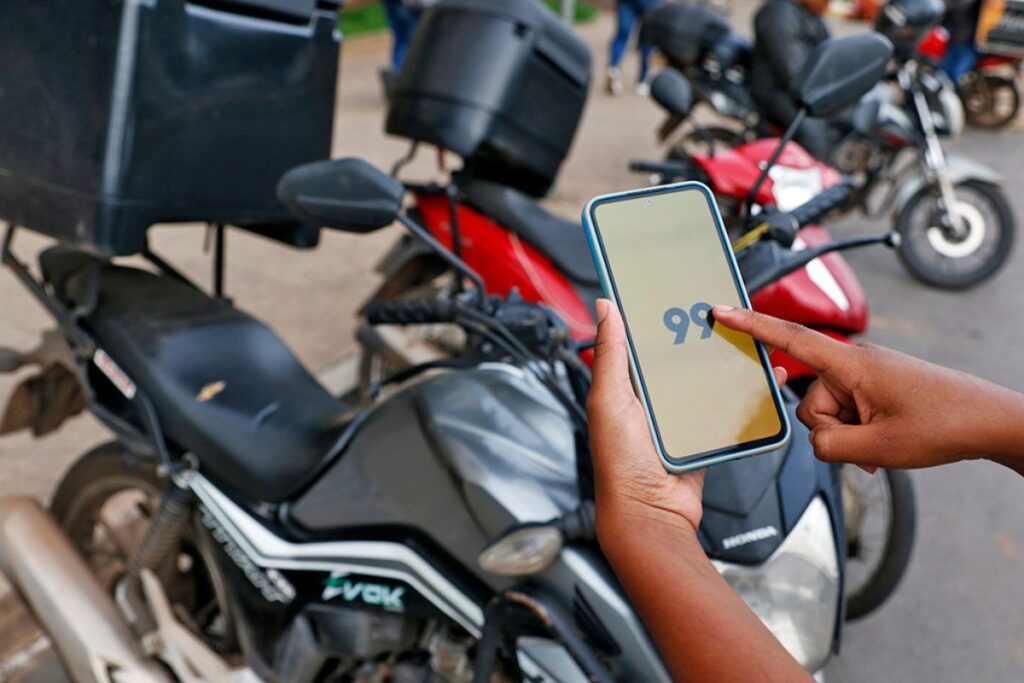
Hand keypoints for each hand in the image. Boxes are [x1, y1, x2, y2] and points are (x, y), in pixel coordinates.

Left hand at [587, 300, 783, 551]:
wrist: (652, 513)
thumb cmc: (620, 462)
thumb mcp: (608, 399)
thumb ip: (610, 353)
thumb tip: (605, 306)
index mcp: (626, 385)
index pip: (643, 341)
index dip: (658, 316)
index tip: (677, 289)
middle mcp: (652, 399)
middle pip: (681, 357)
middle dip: (701, 336)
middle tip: (724, 310)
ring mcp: (680, 417)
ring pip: (709, 380)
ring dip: (729, 362)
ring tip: (750, 338)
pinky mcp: (704, 433)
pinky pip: (728, 408)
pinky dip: (746, 395)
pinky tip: (764, 379)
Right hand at [713, 305, 1023, 470]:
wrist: (989, 421)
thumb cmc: (944, 422)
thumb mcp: (879, 448)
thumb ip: (830, 446)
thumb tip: (815, 440)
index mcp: (851, 365)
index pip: (789, 339)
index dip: (750, 326)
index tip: (719, 311)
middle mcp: (854, 364)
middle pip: (810, 401)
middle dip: (832, 429)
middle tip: (870, 442)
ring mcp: (864, 376)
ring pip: (828, 413)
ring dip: (849, 435)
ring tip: (883, 443)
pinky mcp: (873, 387)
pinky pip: (846, 413)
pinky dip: (858, 433)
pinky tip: (882, 443)